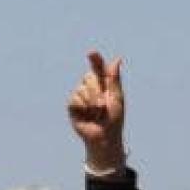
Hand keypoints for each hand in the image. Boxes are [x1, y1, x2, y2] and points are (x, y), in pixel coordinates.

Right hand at [67, 51, 124, 171]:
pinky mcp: (72, 105)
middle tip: (103, 106)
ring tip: (97, 113)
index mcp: (103, 83)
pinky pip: (75, 99)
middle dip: (97, 92)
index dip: (95, 59)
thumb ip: (114, 79)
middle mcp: (90, 87)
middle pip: (89, 77)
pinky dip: (83, 107)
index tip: (91, 53)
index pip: (98, 67)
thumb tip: (117, 59)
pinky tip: (87, 115)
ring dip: (91, 102)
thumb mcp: (116, 97)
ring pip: (81, 89)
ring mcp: (80, 95)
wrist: (104, 136)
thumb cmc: (114, 118)